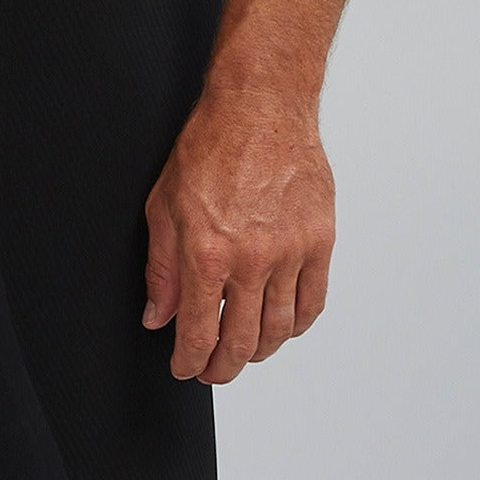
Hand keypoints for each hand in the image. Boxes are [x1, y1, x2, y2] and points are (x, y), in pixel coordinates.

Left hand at [142, 87, 335, 383]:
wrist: (260, 108)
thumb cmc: (210, 148)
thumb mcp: (163, 208)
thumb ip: (161, 270)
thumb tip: (158, 317)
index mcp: (208, 252)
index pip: (199, 331)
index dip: (190, 360)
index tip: (185, 368)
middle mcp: (253, 258)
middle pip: (243, 341)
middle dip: (224, 366)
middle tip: (213, 371)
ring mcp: (292, 251)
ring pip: (280, 329)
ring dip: (260, 352)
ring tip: (244, 354)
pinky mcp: (321, 240)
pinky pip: (312, 302)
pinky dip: (296, 325)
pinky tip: (281, 328)